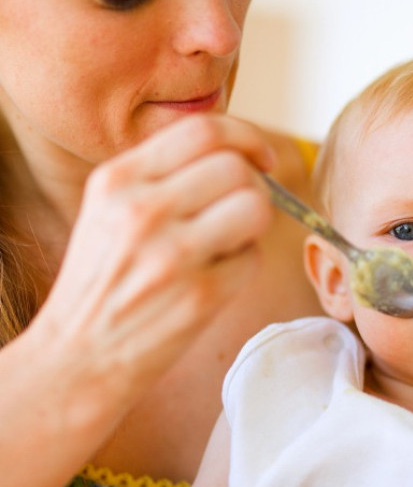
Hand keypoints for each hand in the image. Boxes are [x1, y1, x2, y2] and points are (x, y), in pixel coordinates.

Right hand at [29, 114, 274, 402]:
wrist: (78, 357)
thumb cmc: (103, 281)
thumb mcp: (110, 211)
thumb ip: (163, 177)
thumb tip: (238, 155)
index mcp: (117, 180)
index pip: (203, 129)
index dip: (245, 138)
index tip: (260, 157)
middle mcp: (141, 210)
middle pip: (237, 168)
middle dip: (256, 185)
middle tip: (244, 208)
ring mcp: (172, 255)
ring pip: (256, 207)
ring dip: (256, 222)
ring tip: (231, 241)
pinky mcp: (200, 296)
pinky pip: (253, 258)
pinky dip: (245, 265)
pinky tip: (217, 278)